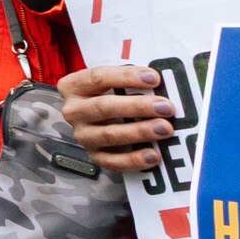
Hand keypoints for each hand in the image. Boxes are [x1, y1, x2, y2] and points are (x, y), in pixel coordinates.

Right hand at [59, 62, 174, 174]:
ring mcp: (83, 136)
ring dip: (140, 131)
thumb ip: (129, 82)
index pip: (97, 78)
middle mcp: (73, 112)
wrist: (97, 122)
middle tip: (165, 107)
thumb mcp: (111, 84)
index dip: (126, 77)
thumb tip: (158, 83)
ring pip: (110, 134)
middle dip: (137, 107)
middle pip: (104, 107)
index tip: (154, 78)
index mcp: (73, 87)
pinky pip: (113, 162)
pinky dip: (134, 160)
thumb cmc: (109, 97)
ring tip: (165, 128)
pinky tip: (154, 155)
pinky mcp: (95, 157)